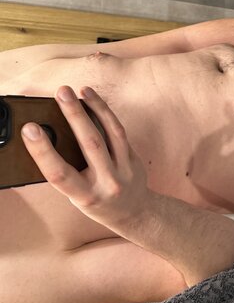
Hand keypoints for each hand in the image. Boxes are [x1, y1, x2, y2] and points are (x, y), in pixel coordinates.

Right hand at [21, 86, 148, 228]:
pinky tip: (93, 99)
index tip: (30, 129)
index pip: (60, 174)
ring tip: (78, 90)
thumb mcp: (77, 195)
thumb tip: (50, 134)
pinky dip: (105, 113)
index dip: (43, 151)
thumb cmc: (96, 201)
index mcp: (84, 196)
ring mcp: (124, 170)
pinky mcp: (134, 159)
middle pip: (90, 144)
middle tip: (61, 92)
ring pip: (110, 133)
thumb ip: (66, 171)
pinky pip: (119, 131)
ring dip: (94, 108)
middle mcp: (107, 183)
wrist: (134, 213)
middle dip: (74, 115)